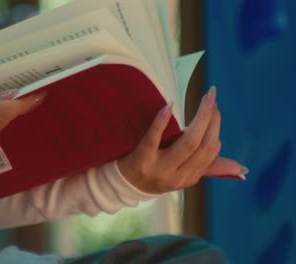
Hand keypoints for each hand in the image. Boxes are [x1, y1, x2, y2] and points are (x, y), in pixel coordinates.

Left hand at [118, 86, 246, 193]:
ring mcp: (158, 168)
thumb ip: (209, 168)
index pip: (210, 153)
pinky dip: (163, 121)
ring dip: (199, 118)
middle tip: (212, 98)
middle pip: (202, 146)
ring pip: (187, 143)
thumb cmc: (156, 173)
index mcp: (188, 178)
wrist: (123, 184)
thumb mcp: (182, 174)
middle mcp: (176, 176)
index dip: (216, 130)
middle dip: (211, 120)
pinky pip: (153, 138)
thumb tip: (242, 169)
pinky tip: (170, 105)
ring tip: (204, 100)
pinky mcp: (141, 159)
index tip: (215, 111)